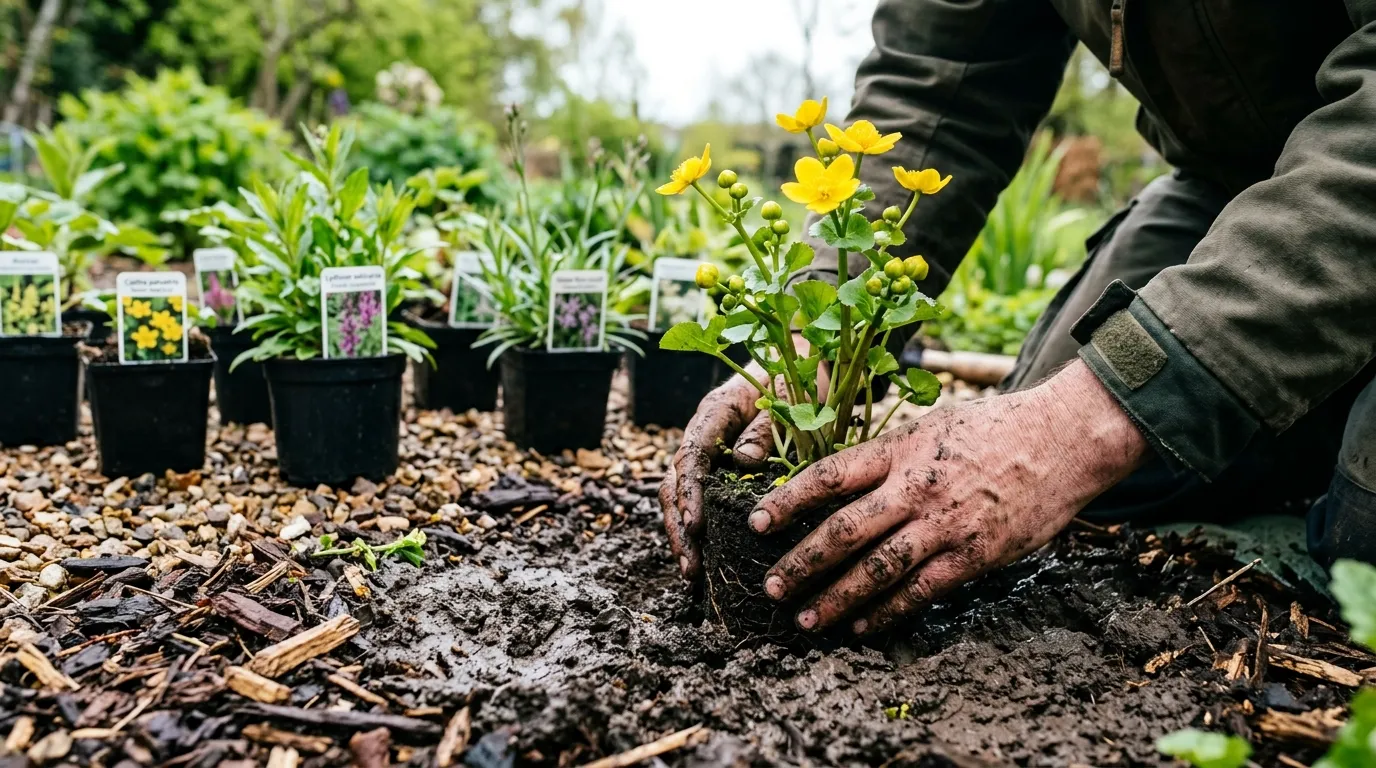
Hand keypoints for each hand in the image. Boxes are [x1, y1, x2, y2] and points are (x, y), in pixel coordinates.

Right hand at [659, 369, 781, 580]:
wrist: (801, 364)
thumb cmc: (794, 379)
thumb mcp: (786, 399)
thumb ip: (765, 428)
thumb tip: (743, 461)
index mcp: (714, 413)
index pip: (691, 455)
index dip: (690, 492)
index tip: (696, 525)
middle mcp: (702, 434)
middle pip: (675, 483)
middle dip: (679, 526)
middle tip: (691, 565)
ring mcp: (707, 452)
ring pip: (680, 496)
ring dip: (683, 534)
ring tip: (692, 573)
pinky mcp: (719, 468)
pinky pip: (700, 499)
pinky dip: (697, 530)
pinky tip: (705, 558)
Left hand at [749, 360, 1148, 634]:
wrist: (1062, 438)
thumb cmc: (992, 426)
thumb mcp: (930, 422)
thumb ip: (887, 453)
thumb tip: (838, 479)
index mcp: (898, 449)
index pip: (828, 476)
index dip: (787, 502)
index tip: (755, 522)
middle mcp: (914, 487)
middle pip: (842, 531)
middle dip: (800, 563)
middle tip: (770, 587)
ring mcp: (944, 524)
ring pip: (876, 569)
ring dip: (835, 599)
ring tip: (805, 620)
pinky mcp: (973, 555)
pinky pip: (920, 590)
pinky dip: (887, 611)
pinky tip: (861, 625)